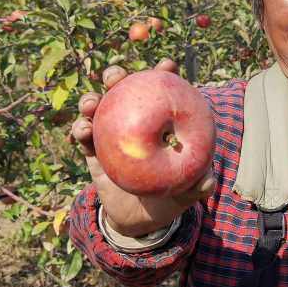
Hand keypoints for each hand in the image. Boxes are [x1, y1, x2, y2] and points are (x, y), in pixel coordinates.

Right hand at [69, 59, 215, 236]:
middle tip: (116, 77)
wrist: (142, 221)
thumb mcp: (188, 193)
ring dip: (91, 99)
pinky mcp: (93, 151)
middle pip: (124, 91)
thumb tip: (208, 180)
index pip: (163, 93)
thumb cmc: (170, 198)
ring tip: (91, 103)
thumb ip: (198, 185)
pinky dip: (79, 129)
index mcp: (161, 123)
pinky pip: (83, 137)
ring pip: (98, 108)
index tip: (167, 66)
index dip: (165, 74)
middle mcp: (134, 123)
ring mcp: (111, 135)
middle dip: (117, 75)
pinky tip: (81, 131)